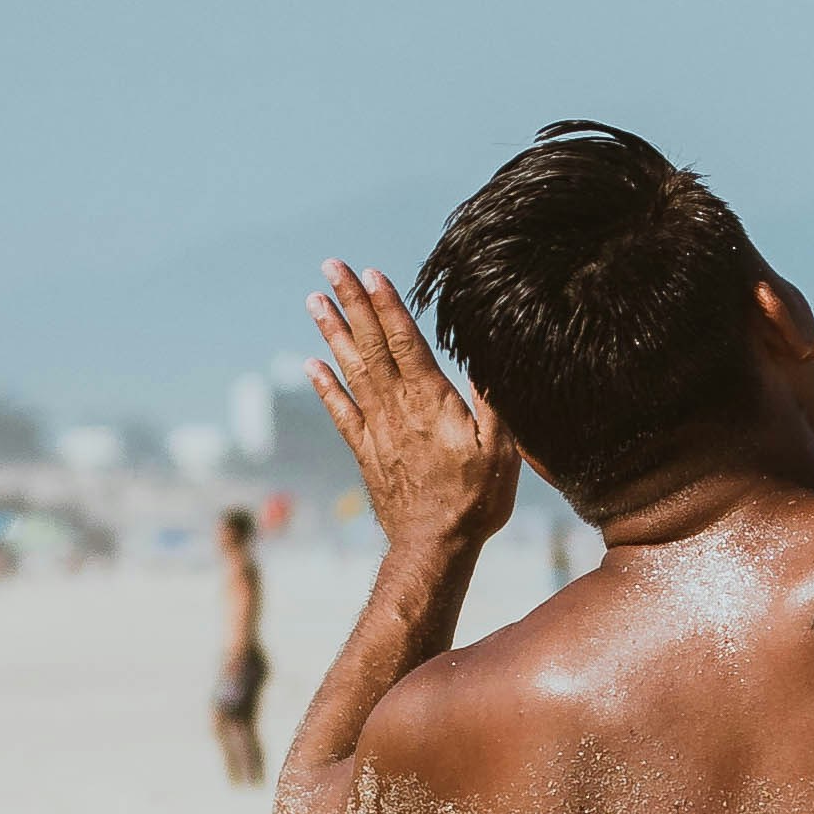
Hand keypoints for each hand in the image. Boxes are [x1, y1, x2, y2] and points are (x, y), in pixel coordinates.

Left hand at [308, 266, 517, 555]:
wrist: (434, 547)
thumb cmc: (475, 500)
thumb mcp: (501, 449)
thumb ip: (490, 400)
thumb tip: (482, 356)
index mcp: (430, 401)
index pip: (403, 340)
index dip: (386, 304)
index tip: (370, 272)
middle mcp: (396, 408)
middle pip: (369, 345)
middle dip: (351, 303)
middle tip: (331, 266)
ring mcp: (376, 429)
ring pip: (350, 370)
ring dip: (332, 332)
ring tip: (315, 300)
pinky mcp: (365, 452)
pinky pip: (340, 412)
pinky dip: (325, 386)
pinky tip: (311, 363)